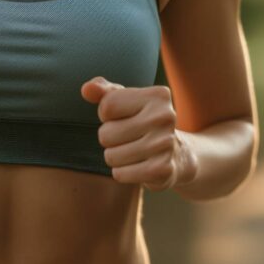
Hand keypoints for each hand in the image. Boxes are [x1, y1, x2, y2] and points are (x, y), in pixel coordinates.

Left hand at [81, 76, 198, 190]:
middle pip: (106, 134)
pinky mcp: (162, 169)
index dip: (108, 115)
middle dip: (110, 138)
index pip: (107, 106)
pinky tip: (138, 165)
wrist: (177, 154)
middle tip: (129, 138)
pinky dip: (123, 172)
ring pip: (111, 156)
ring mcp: (165, 144)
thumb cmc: (142, 121)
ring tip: (133, 151)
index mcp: (158, 96)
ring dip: (116, 156)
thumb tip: (86, 89)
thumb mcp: (126, 101)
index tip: (125, 117)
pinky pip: (120, 174)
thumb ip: (103, 91)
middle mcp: (165, 117)